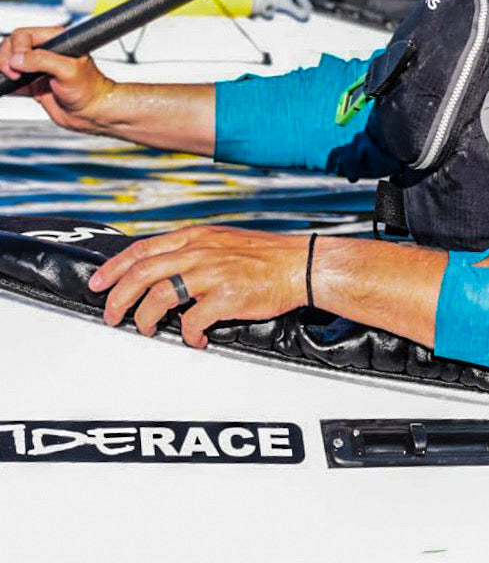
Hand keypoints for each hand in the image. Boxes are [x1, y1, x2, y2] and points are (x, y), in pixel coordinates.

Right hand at [0, 26, 112, 130]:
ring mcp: (37, 69)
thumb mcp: (68, 70)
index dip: (17, 48)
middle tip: (13, 74)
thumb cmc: (90, 89)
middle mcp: (45, 52)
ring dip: (4, 69)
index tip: (19, 64)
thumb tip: (17, 58)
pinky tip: (8, 86)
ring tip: (12, 79)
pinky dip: (5, 83)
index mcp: (56, 41)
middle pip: (12, 46)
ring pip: (9, 61)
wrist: (91, 113)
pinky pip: (11, 81)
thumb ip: (42, 61)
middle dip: (6, 58)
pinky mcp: (32, 85)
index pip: (24, 35)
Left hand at [89, 225, 308, 348]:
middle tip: (111, 314)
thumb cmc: (265, 257)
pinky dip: (187, 334)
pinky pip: (192, 320)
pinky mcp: (226, 297)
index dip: (115, 267)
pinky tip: (194, 339)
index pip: (144, 249)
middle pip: (143, 272)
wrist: (300, 265)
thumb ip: (193, 251)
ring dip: (145, 317)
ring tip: (147, 328)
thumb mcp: (223, 241)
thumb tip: (163, 270)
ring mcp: (212, 273)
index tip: (99, 283)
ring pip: (159, 295)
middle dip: (118, 296)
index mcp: (197, 237)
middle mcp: (200, 251)